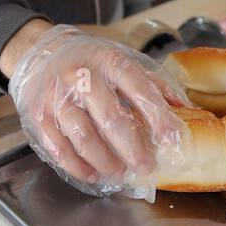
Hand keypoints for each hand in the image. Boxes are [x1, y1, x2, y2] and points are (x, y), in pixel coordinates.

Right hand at [8, 24, 188, 191]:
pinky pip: (58, 146)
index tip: (172, 139)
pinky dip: (77, 165)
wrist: (40, 51)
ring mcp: (57, 95)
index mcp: (110, 61)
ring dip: (104, 160)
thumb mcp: (122, 62)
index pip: (138, 89)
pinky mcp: (38, 114)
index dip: (157, 116)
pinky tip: (93, 174)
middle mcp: (82, 76)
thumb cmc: (91, 62)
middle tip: (145, 166)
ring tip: (119, 173)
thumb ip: (152, 85)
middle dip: (131, 147)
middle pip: (110, 117)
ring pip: (83, 136)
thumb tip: (186, 109)